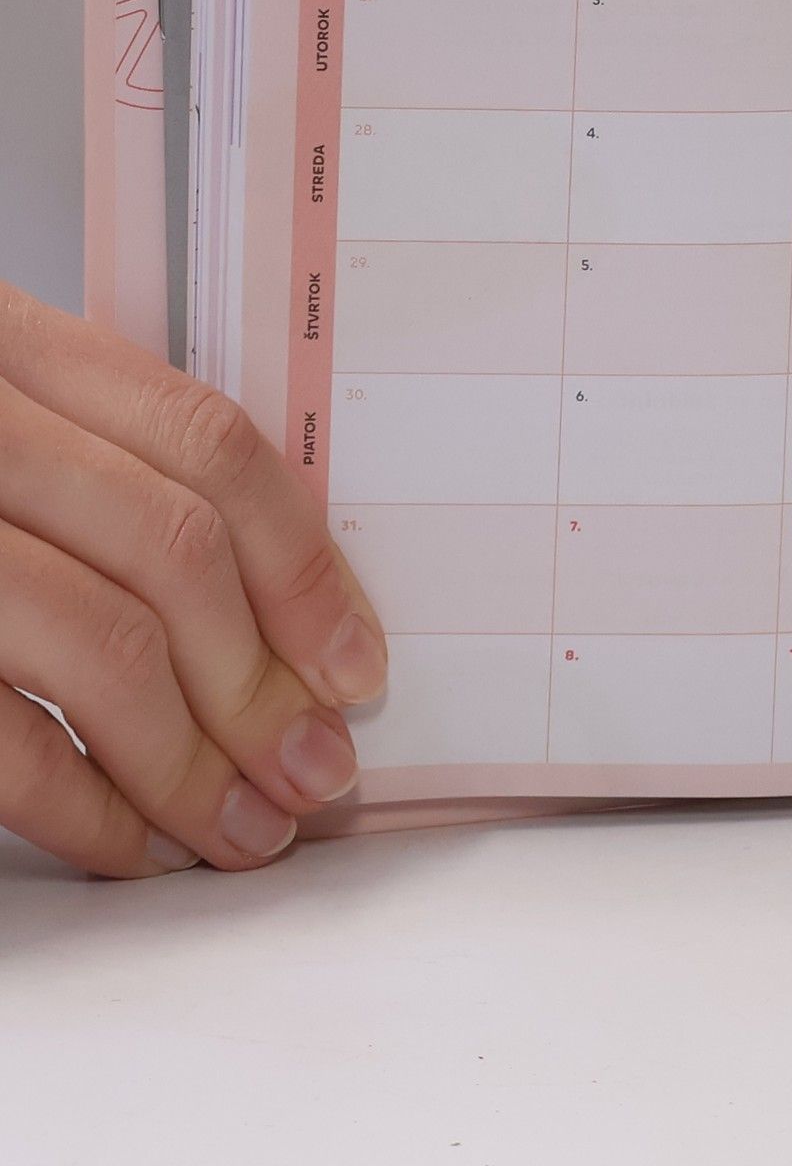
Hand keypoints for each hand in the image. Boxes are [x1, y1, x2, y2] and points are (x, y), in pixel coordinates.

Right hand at [0, 282, 386, 876]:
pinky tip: (135, 846)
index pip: (210, 446)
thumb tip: (277, 611)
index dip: (304, 565)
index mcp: (12, 345)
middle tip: (315, 774)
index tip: (355, 664)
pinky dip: (85, 806)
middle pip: (172, 556)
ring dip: (192, 762)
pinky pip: (0, 737)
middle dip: (263, 686)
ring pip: (100, 645)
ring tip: (244, 831)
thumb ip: (105, 469)